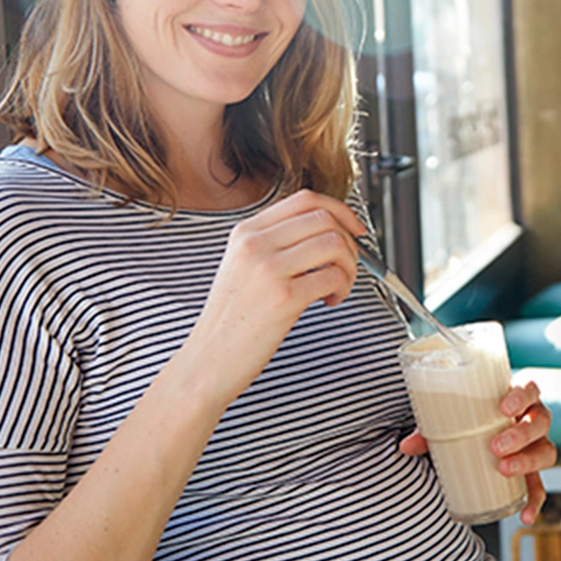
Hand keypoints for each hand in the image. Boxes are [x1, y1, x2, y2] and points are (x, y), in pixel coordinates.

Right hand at [186, 188, 365, 406]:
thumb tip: (326, 233)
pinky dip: (342, 288)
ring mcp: (268, 268)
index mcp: (245, 232)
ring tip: (338, 287)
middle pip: (325, 218)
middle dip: (349, 242)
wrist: (207, 360)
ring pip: (335, 243)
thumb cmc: (229, 320)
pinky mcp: (284, 297)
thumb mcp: (241, 267)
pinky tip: (328, 301)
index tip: (353, 229)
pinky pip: (334, 276)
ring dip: (349, 266)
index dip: (340, 210)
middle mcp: (255, 243)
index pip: (305, 199)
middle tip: (346, 266)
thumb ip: (275, 244)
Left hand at [400, 381, 556, 524]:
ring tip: (503, 469)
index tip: (503, 407)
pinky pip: (540, 487)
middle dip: (521, 434)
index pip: (529, 388)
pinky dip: (534, 501)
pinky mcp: (533, 471)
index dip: (521, 396)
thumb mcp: (450, 418)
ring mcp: (535, 445)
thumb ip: (430, 430)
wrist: (474, 431)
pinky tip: (524, 515)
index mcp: (514, 397)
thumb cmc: (466, 417)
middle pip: (540, 421)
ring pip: (546, 451)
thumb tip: (405, 447)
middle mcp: (531, 419)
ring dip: (527, 461)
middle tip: (496, 446)